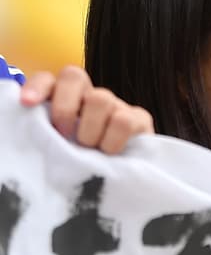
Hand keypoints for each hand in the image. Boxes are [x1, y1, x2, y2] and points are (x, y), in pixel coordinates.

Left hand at [19, 66, 153, 154]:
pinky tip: (110, 153)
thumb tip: (35, 125)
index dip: (37, 87)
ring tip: (91, 149)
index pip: (48, 79)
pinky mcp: (139, 118)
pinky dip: (112, 141)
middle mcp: (89, 95)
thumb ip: (47, 130)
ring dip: (90, 130)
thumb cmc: (81, 162)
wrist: (117, 178)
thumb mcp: (59, 145)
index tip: (27, 103)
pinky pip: (124, 121)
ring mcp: (116, 104)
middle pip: (74, 76)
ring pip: (100, 98)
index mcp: (64, 99)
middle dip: (64, 108)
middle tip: (64, 135)